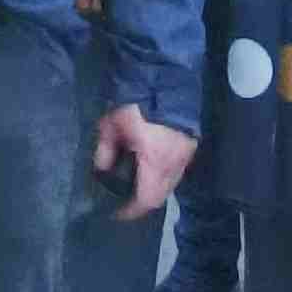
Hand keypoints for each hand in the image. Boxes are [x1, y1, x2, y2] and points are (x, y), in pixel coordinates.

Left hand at [90, 104, 194, 220]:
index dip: (130, 210)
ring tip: (134, 184)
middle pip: (160, 196)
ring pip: (170, 184)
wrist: (166, 79)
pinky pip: (176, 171)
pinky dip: (162, 175)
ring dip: (153, 188)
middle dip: (142, 202)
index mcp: (156, 163)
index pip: (146, 200)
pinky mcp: (190, 146)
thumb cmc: (136, 103)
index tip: (115, 212)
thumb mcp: (112, 124)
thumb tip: (101, 169)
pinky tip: (148, 167)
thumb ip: (105, 149)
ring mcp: (186, 156)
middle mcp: (175, 166)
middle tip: (123, 199)